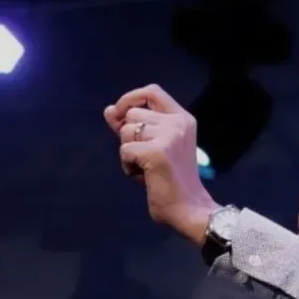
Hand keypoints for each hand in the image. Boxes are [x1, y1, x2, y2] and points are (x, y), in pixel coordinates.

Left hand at [104, 84, 218, 245]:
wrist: (188, 207)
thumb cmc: (171, 179)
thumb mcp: (152, 146)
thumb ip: (133, 126)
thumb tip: (109, 110)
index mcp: (183, 118)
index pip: (152, 91)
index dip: (131, 98)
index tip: (121, 114)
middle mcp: (179, 122)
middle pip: (134, 113)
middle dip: (129, 135)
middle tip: (145, 156)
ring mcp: (169, 136)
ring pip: (126, 131)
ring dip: (128, 152)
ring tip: (146, 167)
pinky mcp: (157, 152)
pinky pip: (124, 151)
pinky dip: (128, 166)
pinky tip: (144, 176)